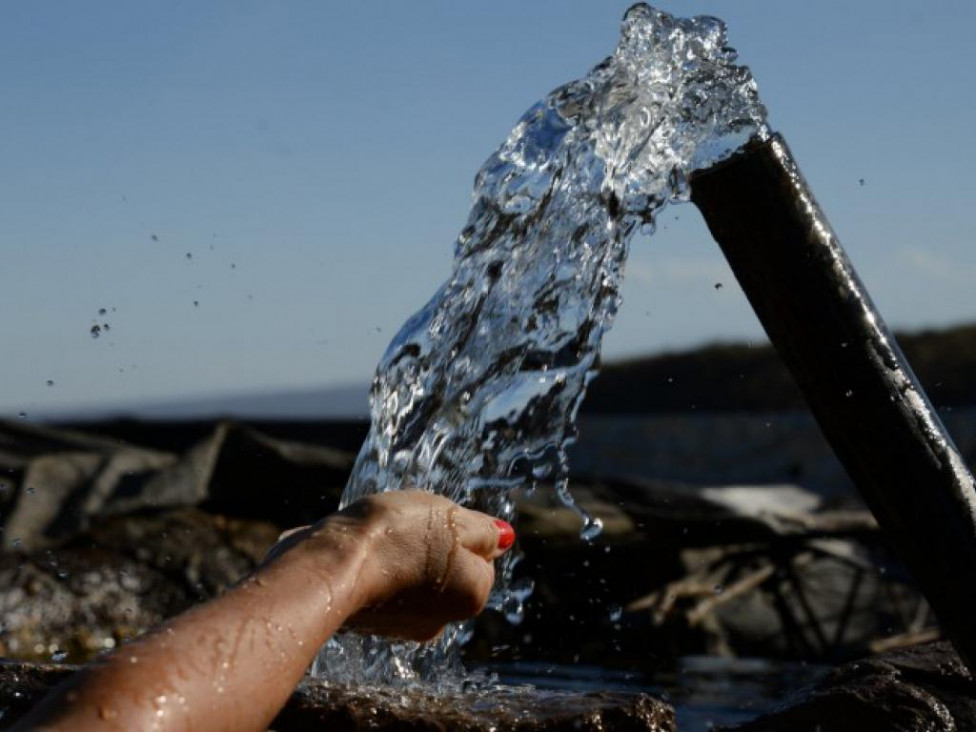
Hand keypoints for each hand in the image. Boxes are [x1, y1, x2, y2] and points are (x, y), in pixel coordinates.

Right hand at [269, 491, 513, 641]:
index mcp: (472, 596)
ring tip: (378, 536)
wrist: (330, 565)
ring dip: (399, 553)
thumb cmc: (395, 537)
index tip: (434, 520)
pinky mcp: (369, 622)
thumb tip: (504, 538)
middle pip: (447, 567)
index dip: (458, 530)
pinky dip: (373, 567)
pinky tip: (359, 551)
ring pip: (412, 574)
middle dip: (429, 544)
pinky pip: (381, 585)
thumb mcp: (451, 517)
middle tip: (406, 524)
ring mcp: (403, 625)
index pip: (480, 555)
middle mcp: (442, 620)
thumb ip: (483, 530)